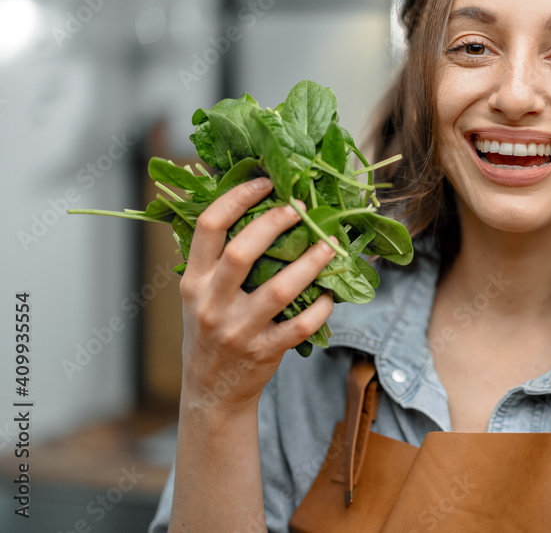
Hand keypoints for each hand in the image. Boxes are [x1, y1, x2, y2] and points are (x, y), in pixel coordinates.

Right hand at [177, 178, 336, 414]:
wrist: (211, 392)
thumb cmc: (211, 330)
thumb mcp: (199, 294)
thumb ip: (217, 259)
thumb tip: (253, 204)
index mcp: (194, 281)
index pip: (208, 228)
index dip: (237, 198)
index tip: (265, 182)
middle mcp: (211, 304)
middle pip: (241, 252)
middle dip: (275, 224)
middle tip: (301, 208)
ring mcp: (238, 330)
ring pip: (278, 290)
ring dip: (310, 263)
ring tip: (331, 244)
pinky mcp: (264, 351)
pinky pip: (300, 325)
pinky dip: (321, 307)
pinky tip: (331, 294)